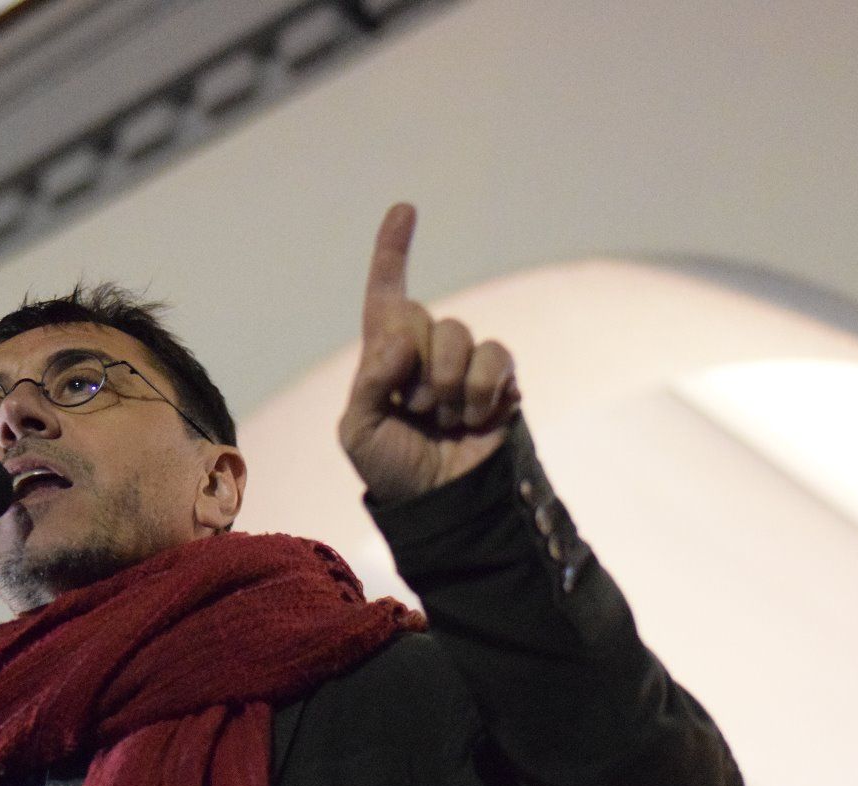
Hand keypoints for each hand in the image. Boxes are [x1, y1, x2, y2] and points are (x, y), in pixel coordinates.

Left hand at [338, 203, 521, 503]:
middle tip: (416, 410)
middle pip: (422, 315)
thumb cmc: (393, 470)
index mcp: (384, 356)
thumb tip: (399, 338)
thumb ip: (369, 380)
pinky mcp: (500, 380)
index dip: (393, 252)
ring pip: (459, 335)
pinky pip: (496, 357)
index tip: (404, 210)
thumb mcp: (358, 431)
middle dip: (416, 367)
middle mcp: (424, 351)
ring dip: (448, 385)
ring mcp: (464, 364)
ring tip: (444, 420)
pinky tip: (476, 418)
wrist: (440, 503)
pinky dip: (482, 390)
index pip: (386, 296)